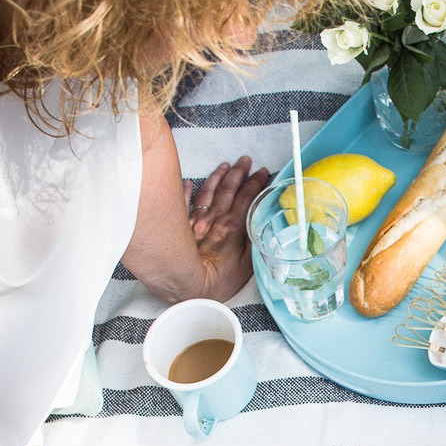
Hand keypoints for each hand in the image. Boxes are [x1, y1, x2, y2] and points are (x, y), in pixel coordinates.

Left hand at [184, 157, 269, 301]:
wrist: (185, 285)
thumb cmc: (216, 281)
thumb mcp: (245, 268)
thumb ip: (254, 245)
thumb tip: (262, 229)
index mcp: (233, 227)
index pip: (247, 198)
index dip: (255, 184)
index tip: (262, 172)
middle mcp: (215, 219)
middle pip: (229, 189)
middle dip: (239, 173)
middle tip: (245, 160)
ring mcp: (197, 220)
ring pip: (209, 191)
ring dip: (218, 176)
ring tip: (225, 165)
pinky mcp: (182, 225)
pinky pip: (185, 202)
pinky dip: (187, 190)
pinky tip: (190, 182)